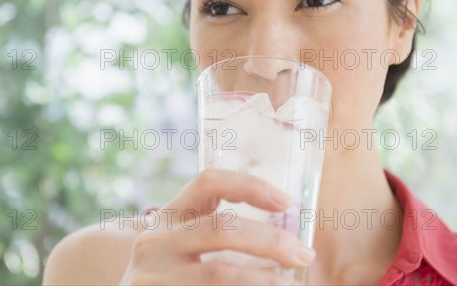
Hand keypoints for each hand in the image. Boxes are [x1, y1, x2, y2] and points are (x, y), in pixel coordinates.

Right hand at [119, 169, 315, 284]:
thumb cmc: (165, 274)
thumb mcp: (178, 246)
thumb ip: (212, 234)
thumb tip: (286, 239)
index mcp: (167, 218)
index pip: (208, 181)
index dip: (250, 185)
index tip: (286, 200)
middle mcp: (155, 243)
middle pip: (222, 228)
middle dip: (270, 240)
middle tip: (303, 255)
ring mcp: (153, 278)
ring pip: (221, 275)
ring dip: (265, 280)